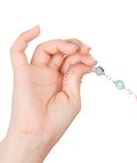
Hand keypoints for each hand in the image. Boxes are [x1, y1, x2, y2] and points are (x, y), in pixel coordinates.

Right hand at [6, 26, 95, 148]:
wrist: (39, 134)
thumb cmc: (56, 121)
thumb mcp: (73, 98)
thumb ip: (76, 77)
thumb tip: (85, 59)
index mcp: (62, 80)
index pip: (72, 60)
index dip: (83, 56)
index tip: (93, 58)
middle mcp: (48, 74)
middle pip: (60, 51)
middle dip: (74, 47)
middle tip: (86, 50)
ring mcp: (35, 72)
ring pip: (45, 48)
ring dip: (60, 43)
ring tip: (73, 48)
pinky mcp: (21, 73)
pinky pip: (17, 51)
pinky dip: (24, 38)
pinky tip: (37, 29)